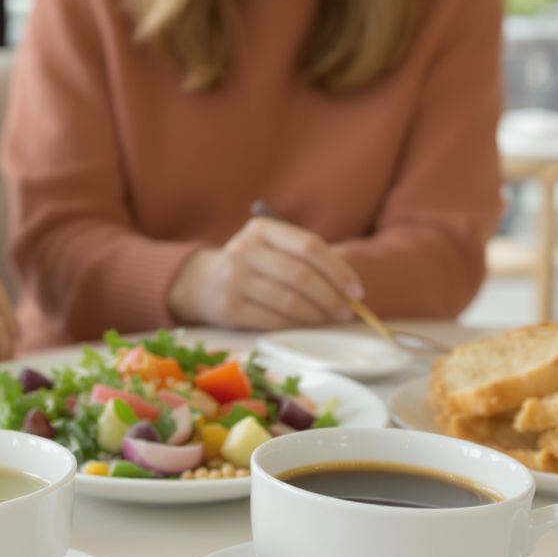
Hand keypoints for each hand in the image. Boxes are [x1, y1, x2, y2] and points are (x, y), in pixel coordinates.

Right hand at [167, 217, 364, 329]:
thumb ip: (304, 260)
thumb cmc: (251, 266)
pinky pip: (273, 320)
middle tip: (347, 313)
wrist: (200, 283)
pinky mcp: (229, 307)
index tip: (357, 291)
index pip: (309, 246)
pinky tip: (308, 327)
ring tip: (331, 321)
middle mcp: (245, 250)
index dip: (338, 270)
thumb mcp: (270, 249)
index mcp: (262, 229)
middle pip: (300, 275)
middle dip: (330, 297)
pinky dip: (296, 326)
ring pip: (288, 301)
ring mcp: (234, 279)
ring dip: (317, 315)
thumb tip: (348, 291)